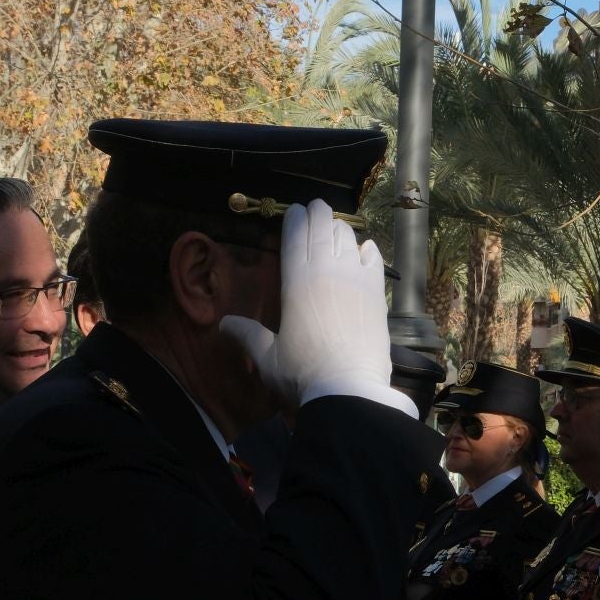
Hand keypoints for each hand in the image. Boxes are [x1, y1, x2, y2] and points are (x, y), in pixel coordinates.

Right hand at [217, 198, 396, 408]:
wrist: (348, 390)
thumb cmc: (303, 373)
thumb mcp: (267, 356)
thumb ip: (247, 335)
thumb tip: (222, 324)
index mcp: (296, 281)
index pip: (294, 235)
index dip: (294, 218)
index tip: (295, 211)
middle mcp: (327, 271)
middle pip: (323, 227)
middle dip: (318, 214)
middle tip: (316, 209)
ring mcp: (355, 278)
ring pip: (348, 237)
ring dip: (340, 229)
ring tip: (335, 231)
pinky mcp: (377, 293)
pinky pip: (374, 257)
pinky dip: (367, 249)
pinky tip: (363, 250)